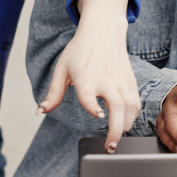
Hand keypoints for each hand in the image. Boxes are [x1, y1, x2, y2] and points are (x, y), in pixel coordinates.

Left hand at [38, 0, 139, 151]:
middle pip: (117, 107)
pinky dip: (132, 116)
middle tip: (110, 147)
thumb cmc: (80, 50)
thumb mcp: (62, 69)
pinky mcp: (130, 80)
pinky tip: (125, 123)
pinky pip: (135, 102)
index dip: (94, 107)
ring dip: (126, 126)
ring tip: (116, 139)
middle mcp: (105, 79)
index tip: (99, 116)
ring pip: (130, 107)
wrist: (103, 30)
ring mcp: (120, 80)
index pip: (90, 94)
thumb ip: (53, 93)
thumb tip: (40, 111)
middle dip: (116, 130)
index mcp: (85, 76)